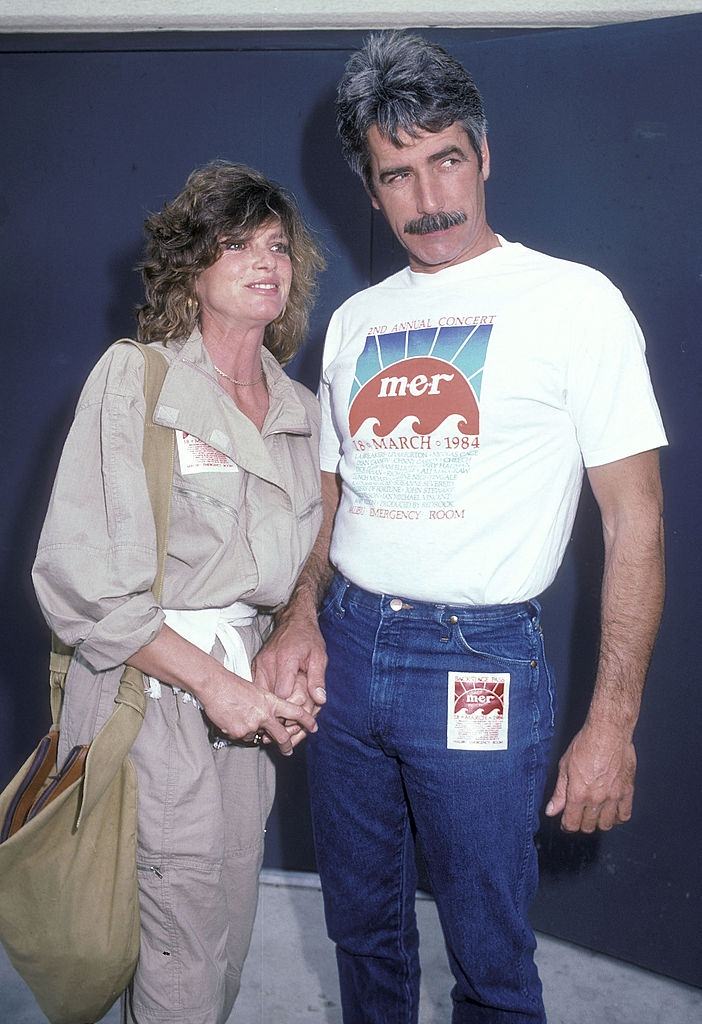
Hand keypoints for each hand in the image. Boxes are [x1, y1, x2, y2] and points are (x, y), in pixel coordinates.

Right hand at [200, 670, 317, 756]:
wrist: (214, 686)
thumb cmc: (233, 685)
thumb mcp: (257, 691)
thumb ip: (266, 706)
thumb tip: (269, 720)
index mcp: (271, 701)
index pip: (295, 712)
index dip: (307, 720)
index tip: (314, 727)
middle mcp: (265, 714)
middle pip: (282, 736)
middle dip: (287, 745)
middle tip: (289, 751)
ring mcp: (252, 725)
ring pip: (258, 736)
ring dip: (252, 731)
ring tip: (240, 715)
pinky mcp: (240, 733)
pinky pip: (243, 737)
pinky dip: (239, 731)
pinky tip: (231, 718)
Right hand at [253, 606, 326, 707]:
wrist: (294, 620)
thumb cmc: (308, 637)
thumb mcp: (319, 656)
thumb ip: (318, 679)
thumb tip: (320, 700)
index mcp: (285, 660)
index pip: (283, 694)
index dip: (292, 705)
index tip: (300, 710)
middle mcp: (268, 662)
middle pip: (269, 697)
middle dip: (281, 707)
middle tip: (293, 712)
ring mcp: (259, 663)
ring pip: (261, 694)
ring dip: (272, 702)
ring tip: (284, 705)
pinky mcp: (255, 665)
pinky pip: (257, 686)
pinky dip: (265, 694)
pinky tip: (276, 696)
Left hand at [545, 723, 636, 832]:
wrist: (608, 732)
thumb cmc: (585, 744)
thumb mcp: (565, 766)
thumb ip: (559, 792)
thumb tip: (551, 810)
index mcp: (578, 794)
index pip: (572, 823)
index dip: (567, 825)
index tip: (566, 822)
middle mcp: (596, 799)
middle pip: (589, 826)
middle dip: (581, 824)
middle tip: (579, 815)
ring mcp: (614, 797)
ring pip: (607, 824)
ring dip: (599, 823)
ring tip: (595, 814)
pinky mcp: (627, 791)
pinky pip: (625, 815)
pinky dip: (618, 818)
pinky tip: (612, 812)